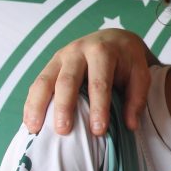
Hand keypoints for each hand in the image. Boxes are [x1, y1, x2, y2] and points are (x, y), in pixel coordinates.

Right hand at [24, 30, 153, 136]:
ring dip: (37, 106)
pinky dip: (31, 103)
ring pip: (44, 81)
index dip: (98, 107)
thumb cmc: (128, 61)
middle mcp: (77, 51)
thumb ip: (136, 98)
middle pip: (67, 80)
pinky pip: (37, 84)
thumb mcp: (140, 74)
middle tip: (63, 131)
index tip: (98, 131)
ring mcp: (60, 57)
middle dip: (63, 106)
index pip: (99, 82)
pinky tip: (30, 122)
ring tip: (35, 129)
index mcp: (102, 52)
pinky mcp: (51, 65)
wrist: (114, 39)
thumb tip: (130, 125)